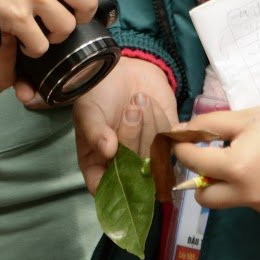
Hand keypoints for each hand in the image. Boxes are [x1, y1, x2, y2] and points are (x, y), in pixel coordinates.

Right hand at [72, 56, 176, 193]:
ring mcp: (146, 154)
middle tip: (131, 110)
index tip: (119, 165)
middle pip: (134, 171)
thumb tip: (107, 150)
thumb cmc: (98, 93)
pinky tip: (152, 103)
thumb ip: (95, 132)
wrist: (121, 69)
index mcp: (97, 164)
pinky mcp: (166, 140)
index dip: (114, 186)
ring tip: (139, 99)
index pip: (105, 190)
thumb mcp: (88, 111)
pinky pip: (171, 140)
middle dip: (133, 137)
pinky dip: (162, 119)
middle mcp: (123, 166)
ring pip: (154, 154)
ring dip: (148, 123)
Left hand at [170, 98, 259, 218]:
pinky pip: (255, 202)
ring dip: (230, 183)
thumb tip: (180, 132)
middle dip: (199, 180)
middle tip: (208, 159)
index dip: (182, 149)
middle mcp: (248, 195)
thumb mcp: (246, 117)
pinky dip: (255, 188)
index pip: (194, 163)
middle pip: (206, 199)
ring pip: (232, 200)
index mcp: (236, 167)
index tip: (181, 141)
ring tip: (251, 157)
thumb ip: (209, 125)